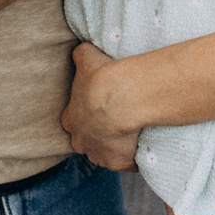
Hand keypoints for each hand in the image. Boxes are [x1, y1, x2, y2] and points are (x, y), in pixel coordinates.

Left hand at [63, 42, 140, 168]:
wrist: (121, 99)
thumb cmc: (102, 78)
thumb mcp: (87, 58)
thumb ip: (81, 55)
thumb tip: (80, 51)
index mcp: (71, 119)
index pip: (73, 121)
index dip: (86, 115)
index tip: (99, 108)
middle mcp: (81, 141)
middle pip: (87, 142)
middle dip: (98, 135)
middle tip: (116, 122)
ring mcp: (99, 155)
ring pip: (106, 154)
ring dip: (116, 147)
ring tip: (133, 133)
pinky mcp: (118, 163)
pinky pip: (128, 164)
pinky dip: (135, 158)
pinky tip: (143, 145)